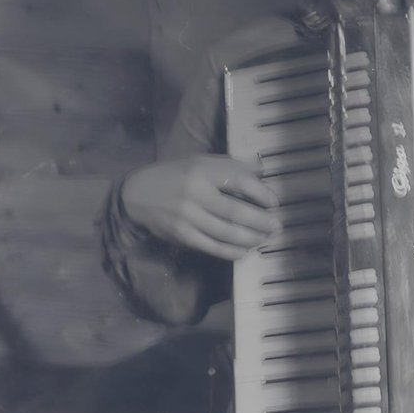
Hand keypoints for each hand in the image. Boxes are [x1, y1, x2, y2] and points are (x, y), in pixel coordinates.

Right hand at [121, 154, 279, 260]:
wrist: (137, 194)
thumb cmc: (176, 174)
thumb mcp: (201, 161)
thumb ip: (230, 166)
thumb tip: (262, 170)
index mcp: (202, 170)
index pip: (239, 181)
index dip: (261, 193)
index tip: (274, 203)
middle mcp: (195, 194)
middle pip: (235, 211)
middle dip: (261, 222)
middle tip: (277, 227)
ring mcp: (187, 217)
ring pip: (225, 232)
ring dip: (250, 238)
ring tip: (265, 239)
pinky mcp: (181, 235)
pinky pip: (211, 246)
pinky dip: (230, 251)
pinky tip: (244, 251)